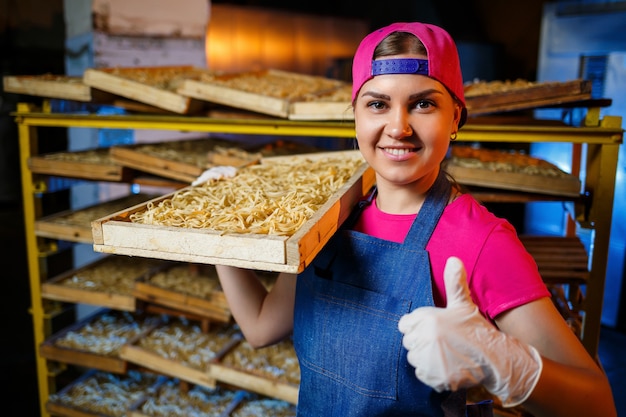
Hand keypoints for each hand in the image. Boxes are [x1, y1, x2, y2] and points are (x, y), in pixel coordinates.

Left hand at [398, 256, 542, 406]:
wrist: (495, 358)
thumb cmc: (476, 330)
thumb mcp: (463, 304)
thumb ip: (454, 282)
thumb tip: (453, 259)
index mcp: (427, 318)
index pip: (404, 324)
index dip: (417, 327)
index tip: (433, 330)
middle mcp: (424, 338)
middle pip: (409, 342)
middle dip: (422, 343)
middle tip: (443, 343)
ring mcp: (428, 359)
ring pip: (414, 359)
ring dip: (426, 359)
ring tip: (446, 354)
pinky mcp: (433, 377)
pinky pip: (422, 375)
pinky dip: (432, 374)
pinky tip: (447, 366)